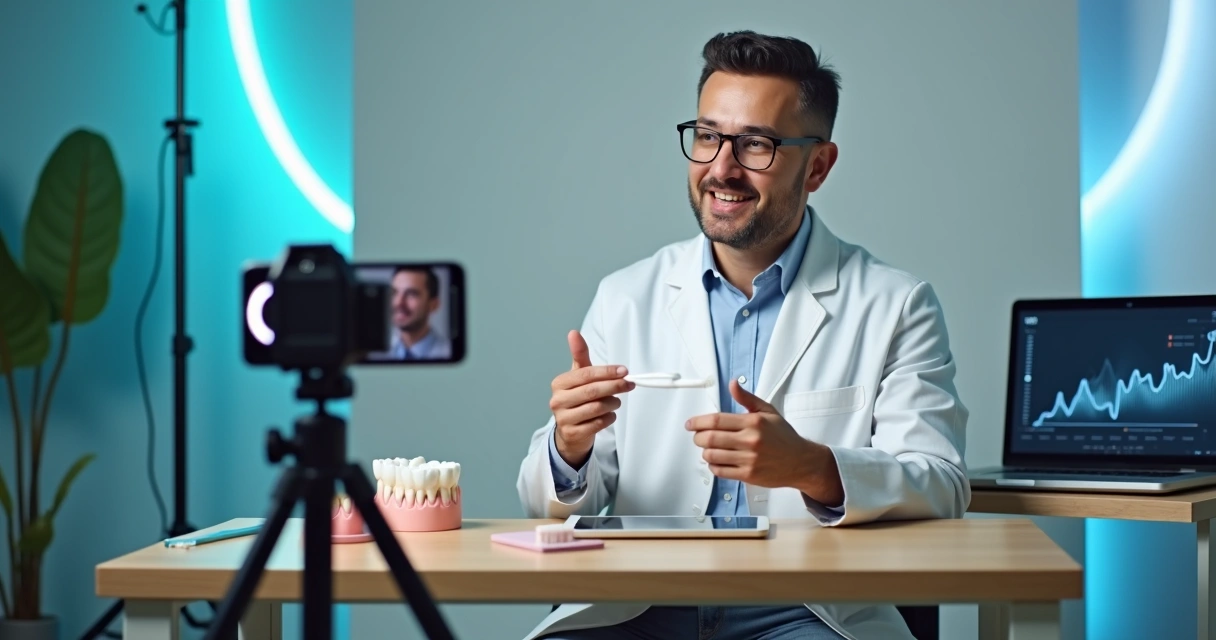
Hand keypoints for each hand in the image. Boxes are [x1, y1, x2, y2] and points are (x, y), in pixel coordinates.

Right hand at [549, 330, 633, 467]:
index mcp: (559, 383)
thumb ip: (580, 356)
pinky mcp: (572, 434)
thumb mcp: (578, 377)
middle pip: (592, 391)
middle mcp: (558, 401)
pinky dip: (609, 418)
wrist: (570, 431)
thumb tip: (574, 333)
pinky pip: (598, 424)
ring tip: (616, 401)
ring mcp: (563, 419)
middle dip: (614, 386)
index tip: (624, 371)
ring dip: (612, 404)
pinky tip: (609, 415)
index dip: (607, 372)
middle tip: (629, 384)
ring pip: (596, 408)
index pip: (586, 374)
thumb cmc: (578, 399)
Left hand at [685, 380, 841, 503]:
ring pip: (712, 456)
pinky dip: (713, 466)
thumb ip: (747, 398)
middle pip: (710, 438)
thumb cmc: (785, 437)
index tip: (691, 424)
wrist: (802, 461)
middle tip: (697, 437)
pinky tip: (717, 461)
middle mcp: (750, 440)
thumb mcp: (768, 411)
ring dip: (705, 452)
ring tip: (708, 449)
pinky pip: (721, 471)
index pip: (716, 420)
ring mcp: (749, 459)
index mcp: (753, 422)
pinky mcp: (748, 475)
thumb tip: (733, 384)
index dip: (698, 422)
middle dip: (698, 438)